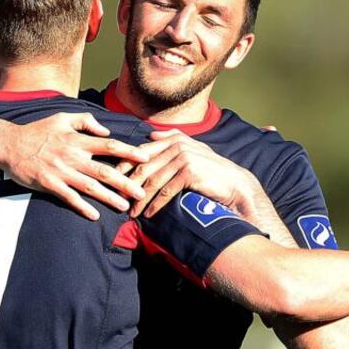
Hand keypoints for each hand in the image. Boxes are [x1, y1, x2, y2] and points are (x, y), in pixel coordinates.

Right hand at [0, 113, 147, 220]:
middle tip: (141, 192)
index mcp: (77, 140)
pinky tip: (95, 215)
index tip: (146, 158)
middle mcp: (73, 156)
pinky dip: (82, 207)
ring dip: (109, 197)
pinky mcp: (49, 184)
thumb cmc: (37, 131)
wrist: (9, 144)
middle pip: (105, 170)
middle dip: (126, 182)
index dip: (129, 152)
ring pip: (91, 187)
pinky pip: (69, 198)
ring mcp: (61, 172)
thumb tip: (106, 130)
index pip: (110, 146)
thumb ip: (86, 121)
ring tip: (124, 206)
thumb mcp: (62, 117)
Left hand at [123, 129, 261, 218]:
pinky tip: (148, 214)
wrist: (235, 184)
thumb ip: (172, 139)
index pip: (142, 152)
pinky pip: (166, 191)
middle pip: (144, 166)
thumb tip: (151, 134)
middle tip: (118, 200)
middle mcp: (177, 146)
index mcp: (174, 140)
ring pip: (153, 181)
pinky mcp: (189, 172)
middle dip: (129, 185)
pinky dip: (155, 205)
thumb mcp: (193, 149)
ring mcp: (183, 158)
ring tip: (131, 212)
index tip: (113, 180)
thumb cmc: (211, 170)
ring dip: (140, 199)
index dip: (125, 166)